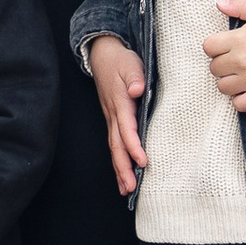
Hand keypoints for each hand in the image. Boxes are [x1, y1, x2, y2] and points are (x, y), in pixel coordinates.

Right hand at [88, 34, 148, 196]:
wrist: (102, 54)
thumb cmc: (120, 60)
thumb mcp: (130, 63)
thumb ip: (135, 76)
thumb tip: (136, 90)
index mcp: (119, 103)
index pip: (126, 128)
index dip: (134, 146)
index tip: (143, 161)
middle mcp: (112, 114)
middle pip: (116, 145)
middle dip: (123, 168)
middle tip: (130, 188)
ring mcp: (110, 118)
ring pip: (114, 147)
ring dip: (119, 169)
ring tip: (126, 190)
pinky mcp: (112, 119)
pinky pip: (114, 143)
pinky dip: (118, 160)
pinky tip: (123, 174)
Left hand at [205, 0, 245, 113]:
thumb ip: (240, 5)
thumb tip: (219, 4)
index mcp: (239, 39)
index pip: (208, 47)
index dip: (215, 47)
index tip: (226, 47)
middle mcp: (241, 61)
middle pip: (214, 68)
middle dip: (223, 64)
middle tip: (237, 61)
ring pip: (223, 87)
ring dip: (229, 82)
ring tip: (242, 75)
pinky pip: (239, 104)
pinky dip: (240, 100)